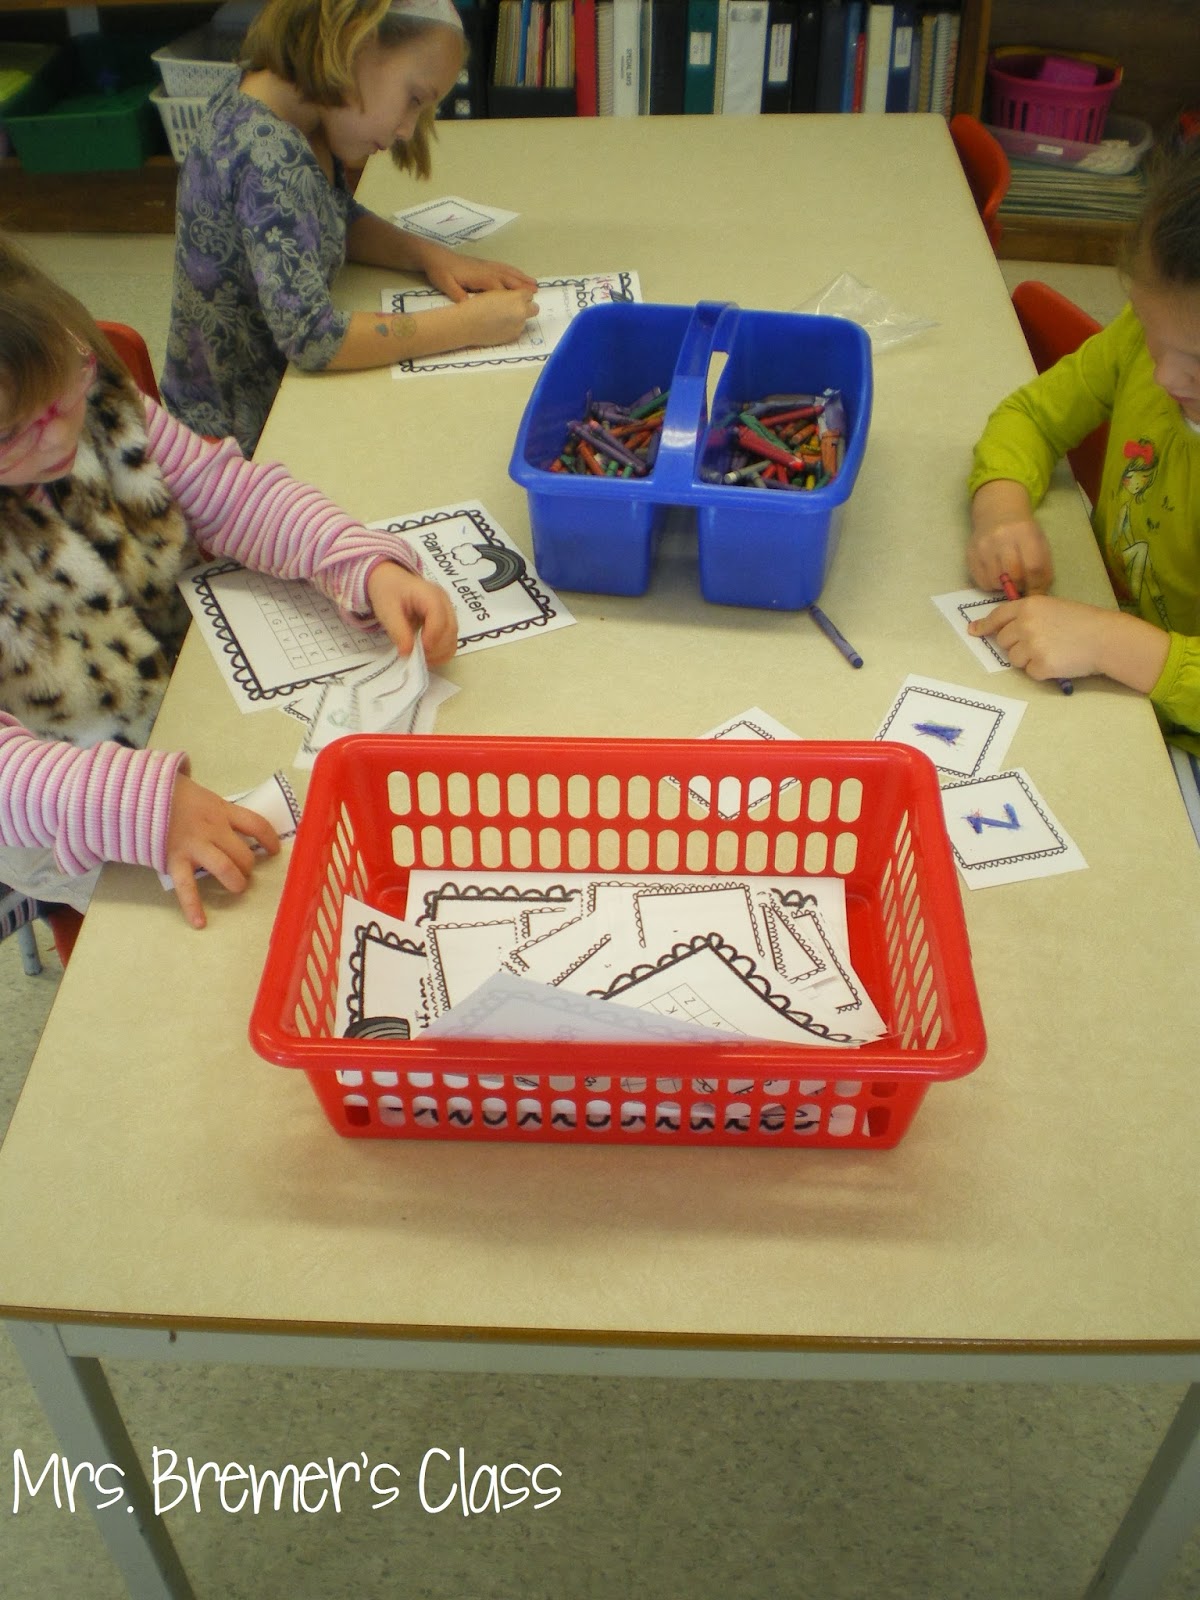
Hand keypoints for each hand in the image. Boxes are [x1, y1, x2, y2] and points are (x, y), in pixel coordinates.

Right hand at [165, 773, 279, 928]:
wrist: (136, 792)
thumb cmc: (171, 794)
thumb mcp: (201, 796)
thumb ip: (217, 811)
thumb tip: (234, 823)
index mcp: (221, 809)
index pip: (256, 824)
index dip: (269, 839)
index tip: (274, 850)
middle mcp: (212, 828)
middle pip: (242, 852)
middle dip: (248, 867)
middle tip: (245, 871)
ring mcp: (194, 845)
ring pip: (225, 867)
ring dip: (235, 882)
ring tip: (237, 887)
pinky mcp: (174, 859)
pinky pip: (187, 886)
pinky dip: (193, 906)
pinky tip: (199, 923)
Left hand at [366, 562, 458, 662]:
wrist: (391, 581)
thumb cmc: (388, 592)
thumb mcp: (387, 611)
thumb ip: (398, 631)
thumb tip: (407, 653)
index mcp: (431, 594)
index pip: (439, 619)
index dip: (431, 639)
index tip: (415, 652)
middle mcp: (445, 602)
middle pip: (451, 630)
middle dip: (436, 649)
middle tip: (417, 658)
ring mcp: (448, 611)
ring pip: (454, 637)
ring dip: (440, 652)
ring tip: (421, 658)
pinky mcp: (447, 620)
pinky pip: (451, 640)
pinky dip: (442, 652)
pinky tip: (427, 655)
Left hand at [420, 242, 538, 300]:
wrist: (436, 257)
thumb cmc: (441, 272)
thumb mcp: (446, 286)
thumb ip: (459, 296)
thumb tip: (471, 306)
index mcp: (479, 276)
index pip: (498, 288)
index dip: (510, 296)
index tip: (521, 304)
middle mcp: (486, 269)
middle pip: (508, 278)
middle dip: (522, 286)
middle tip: (536, 294)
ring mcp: (487, 265)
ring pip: (509, 272)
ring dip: (522, 278)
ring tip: (535, 285)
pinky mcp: (485, 264)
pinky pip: (504, 268)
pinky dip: (515, 272)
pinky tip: (521, 275)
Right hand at [446, 287, 539, 348]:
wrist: (467, 324)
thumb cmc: (477, 305)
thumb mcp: (495, 292)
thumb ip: (509, 294)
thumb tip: (516, 298)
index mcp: (517, 297)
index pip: (529, 294)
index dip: (521, 295)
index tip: (516, 297)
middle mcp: (521, 312)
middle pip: (534, 308)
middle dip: (527, 307)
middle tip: (515, 308)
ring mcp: (518, 326)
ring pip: (524, 320)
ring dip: (518, 318)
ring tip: (501, 318)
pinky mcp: (513, 336)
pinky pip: (517, 330)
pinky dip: (511, 328)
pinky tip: (498, 326)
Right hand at [967, 479, 1053, 594]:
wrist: (997, 513)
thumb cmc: (1023, 532)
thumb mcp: (1039, 542)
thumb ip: (1043, 567)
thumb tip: (1037, 594)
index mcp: (1025, 532)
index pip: (1034, 567)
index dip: (1037, 585)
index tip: (1036, 592)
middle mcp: (1002, 538)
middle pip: (1014, 576)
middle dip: (1020, 586)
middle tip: (1022, 585)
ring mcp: (983, 546)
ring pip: (997, 582)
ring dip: (1005, 586)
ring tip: (1008, 578)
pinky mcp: (970, 555)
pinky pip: (982, 582)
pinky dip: (992, 585)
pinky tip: (996, 575)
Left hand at [968, 594, 1109, 680]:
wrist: (1105, 638)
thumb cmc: (1082, 621)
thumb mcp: (1052, 607)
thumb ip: (1027, 616)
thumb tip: (999, 629)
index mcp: (1028, 606)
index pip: (997, 616)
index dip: (984, 625)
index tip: (974, 631)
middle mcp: (1025, 624)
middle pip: (1003, 641)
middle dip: (1016, 645)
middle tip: (1040, 643)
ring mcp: (1032, 645)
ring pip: (1014, 659)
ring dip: (1028, 659)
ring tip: (1052, 650)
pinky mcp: (1040, 665)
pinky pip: (1030, 673)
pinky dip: (1041, 671)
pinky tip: (1059, 661)